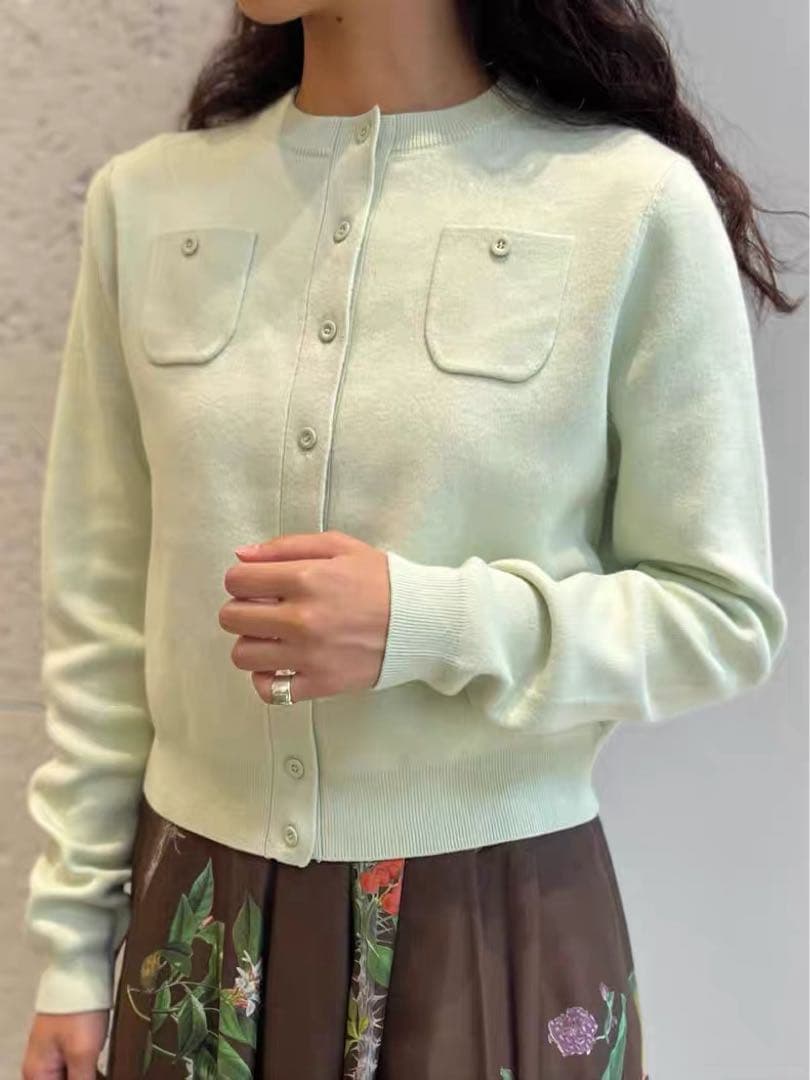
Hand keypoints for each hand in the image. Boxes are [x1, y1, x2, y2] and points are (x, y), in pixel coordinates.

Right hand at [21, 1009, 108, 1078]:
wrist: (81, 969)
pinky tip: (100, 1069)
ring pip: (68, 1076)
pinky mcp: (65, 1039)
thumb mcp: (83, 1054)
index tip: (93, 1078)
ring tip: (102, 1071)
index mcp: (37, 1073)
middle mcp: (39, 1066)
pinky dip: (86, 1070)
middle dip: (82, 1079)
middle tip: (99, 1073)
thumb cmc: (79, 1012)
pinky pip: (73, 1066)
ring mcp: (52, 1051)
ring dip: (85, 1076)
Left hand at [220, 529, 390, 704]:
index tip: (256, 585)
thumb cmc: (381, 580)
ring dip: (252, 643)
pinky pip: (270, 690)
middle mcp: (302, 618)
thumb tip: (241, 556)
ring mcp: (309, 655)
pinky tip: (280, 665)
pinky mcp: (320, 684)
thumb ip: (287, 546)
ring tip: (274, 637)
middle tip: (264, 610)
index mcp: (305, 578)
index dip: (241, 580)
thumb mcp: (339, 546)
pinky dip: (267, 679)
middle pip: (231, 618)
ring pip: (243, 655)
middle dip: (241, 610)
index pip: (237, 581)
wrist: (422, 620)